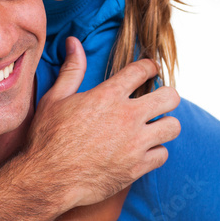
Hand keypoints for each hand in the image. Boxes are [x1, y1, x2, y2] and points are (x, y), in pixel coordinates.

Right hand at [23, 37, 180, 208]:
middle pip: (170, 97)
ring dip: (165, 125)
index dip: (150, 66)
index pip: (143, 70)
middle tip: (160, 100)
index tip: (151, 70)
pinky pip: (163, 155)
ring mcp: (135, 143)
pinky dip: (156, 152)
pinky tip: (145, 151)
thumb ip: (72, 69)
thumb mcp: (55, 98)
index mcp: (108, 96)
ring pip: (173, 127)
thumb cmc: (47, 138)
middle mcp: (127, 117)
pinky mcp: (136, 167)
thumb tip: (74, 42)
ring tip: (155, 127)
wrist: (47, 178)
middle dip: (167, 96)